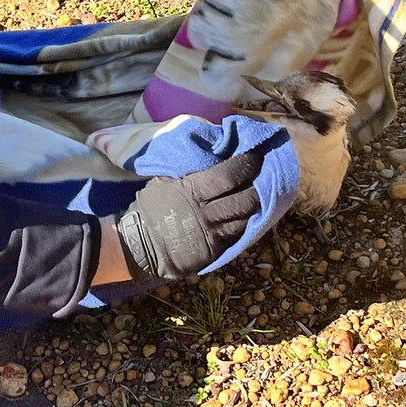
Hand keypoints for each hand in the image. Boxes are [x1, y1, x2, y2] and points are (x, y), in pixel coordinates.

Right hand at [115, 152, 261, 280]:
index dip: (246, 164)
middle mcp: (207, 213)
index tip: (256, 155)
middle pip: (245, 199)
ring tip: (263, 195)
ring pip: (245, 219)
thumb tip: (207, 159)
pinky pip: (237, 236)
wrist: (138, 245)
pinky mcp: (214, 251)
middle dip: (260, 186)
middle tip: (267, 175)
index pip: (229, 175)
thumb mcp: (162, 182)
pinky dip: (246, 224)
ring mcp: (212, 234)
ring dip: (256, 207)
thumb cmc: (149, 209)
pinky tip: (250, 216)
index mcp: (193, 191)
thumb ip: (186, 174)